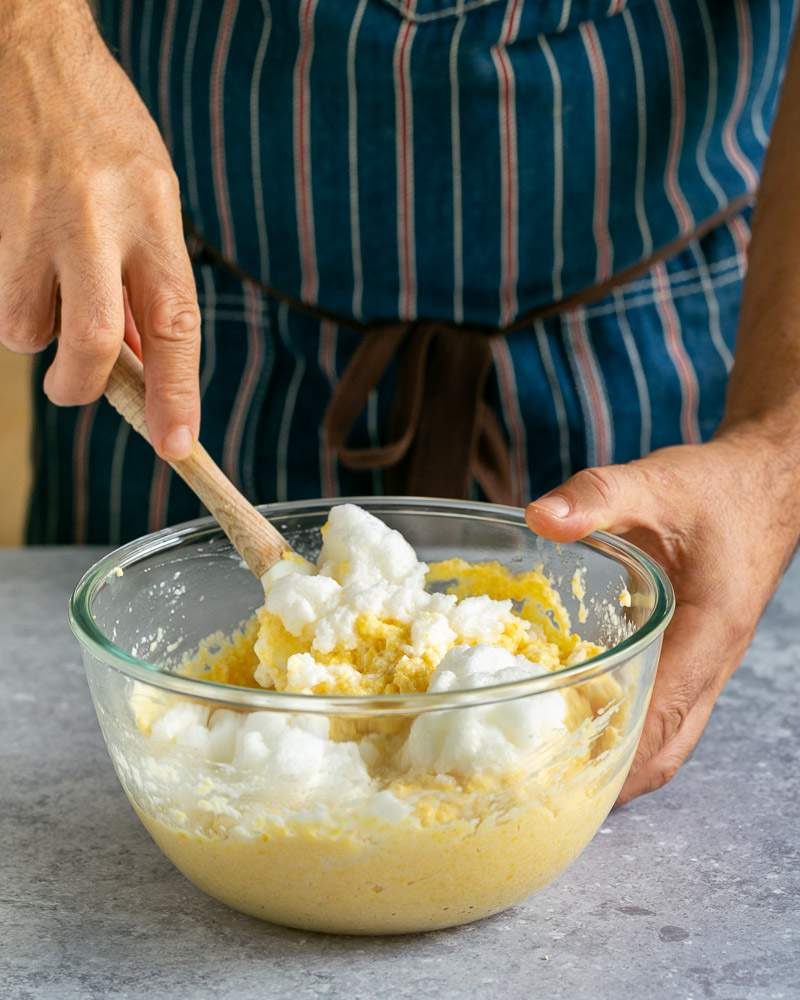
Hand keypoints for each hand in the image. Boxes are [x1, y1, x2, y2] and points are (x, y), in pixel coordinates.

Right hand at [0, 0, 199, 458]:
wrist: (31, 50)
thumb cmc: (105, 138)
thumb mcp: (153, 201)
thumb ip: (148, 283)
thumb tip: (140, 365)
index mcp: (155, 215)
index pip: (175, 324)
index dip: (176, 394)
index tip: (178, 447)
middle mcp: (97, 218)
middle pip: (91, 342)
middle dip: (82, 387)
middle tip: (77, 389)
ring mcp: (32, 218)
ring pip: (25, 330)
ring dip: (36, 330)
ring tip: (46, 281)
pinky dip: (12, 301)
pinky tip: (23, 257)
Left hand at [525, 432, 798, 802]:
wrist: (763, 484)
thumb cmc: (716, 488)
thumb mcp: (656, 482)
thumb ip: (598, 496)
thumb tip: (539, 518)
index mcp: (710, 629)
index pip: (665, 713)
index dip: (616, 754)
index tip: (562, 781)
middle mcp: (712, 660)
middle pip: (668, 747)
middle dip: (612, 779)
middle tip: (542, 792)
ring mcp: (706, 664)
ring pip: (669, 737)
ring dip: (620, 763)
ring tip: (554, 775)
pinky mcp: (694, 655)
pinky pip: (665, 711)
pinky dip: (628, 732)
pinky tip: (581, 723)